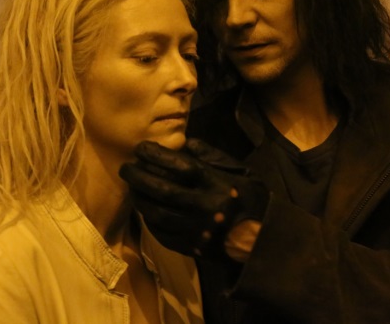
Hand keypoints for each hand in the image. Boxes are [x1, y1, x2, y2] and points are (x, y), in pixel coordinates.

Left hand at [119, 138, 268, 259]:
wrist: (263, 241)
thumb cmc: (253, 200)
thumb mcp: (241, 172)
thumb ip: (214, 156)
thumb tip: (185, 143)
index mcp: (217, 184)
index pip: (180, 166)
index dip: (156, 156)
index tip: (141, 148)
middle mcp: (204, 206)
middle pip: (162, 189)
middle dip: (139, 176)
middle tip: (126, 167)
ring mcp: (195, 229)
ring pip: (157, 213)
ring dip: (140, 198)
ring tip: (132, 187)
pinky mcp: (191, 247)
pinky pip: (162, 233)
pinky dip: (149, 220)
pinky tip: (144, 209)